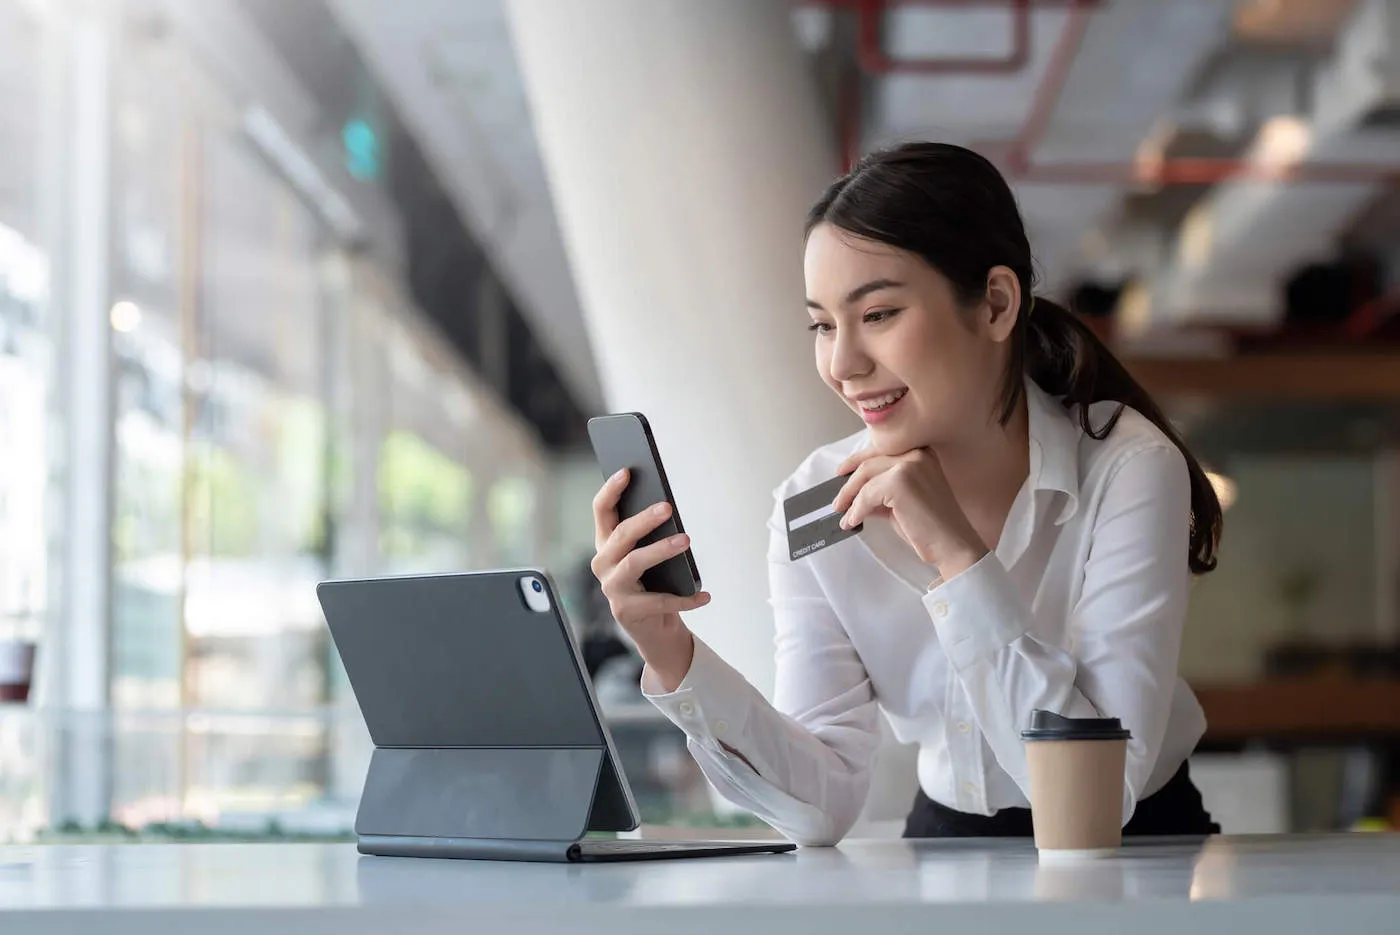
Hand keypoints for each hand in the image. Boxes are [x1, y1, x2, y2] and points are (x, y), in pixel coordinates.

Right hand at [590, 469, 710, 689]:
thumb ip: (650, 535)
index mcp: (606, 544)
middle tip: (668, 508)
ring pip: (635, 562)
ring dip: (662, 549)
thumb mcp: (650, 557)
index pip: (601, 511)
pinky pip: (660, 600)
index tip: (627, 471)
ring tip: (686, 541)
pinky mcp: (626, 611)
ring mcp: (612, 589)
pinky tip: (704, 595)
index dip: (611, 490)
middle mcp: (603, 564)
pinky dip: (686, 598)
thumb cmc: (654, 584)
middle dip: (644, 519)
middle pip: (621, 534)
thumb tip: (668, 509)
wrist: (654, 630)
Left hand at [832, 448, 986, 575]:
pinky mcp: (900, 482)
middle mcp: (917, 453)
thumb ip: (882, 492)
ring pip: (865, 477)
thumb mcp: (902, 502)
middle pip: (870, 462)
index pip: (881, 450)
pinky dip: (856, 510)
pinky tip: (853, 521)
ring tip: (843, 515)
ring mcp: (909, 465)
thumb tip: (855, 495)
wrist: (952, 544)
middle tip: (838, 501)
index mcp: (922, 452)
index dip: (858, 460)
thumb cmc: (931, 527)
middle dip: (849, 483)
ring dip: (850, 498)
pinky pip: (867, 495)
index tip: (842, 471)